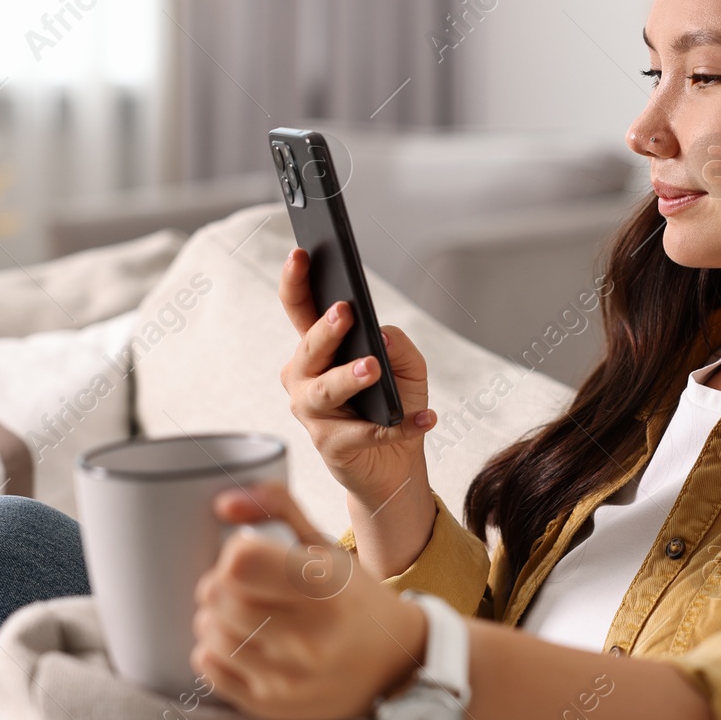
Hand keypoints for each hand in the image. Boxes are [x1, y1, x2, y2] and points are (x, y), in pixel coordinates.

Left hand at [192, 482, 428, 719]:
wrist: (395, 664)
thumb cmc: (354, 598)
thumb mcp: (327, 547)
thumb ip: (278, 506)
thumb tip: (223, 504)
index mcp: (327, 588)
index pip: (240, 562)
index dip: (235, 552)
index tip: (250, 555)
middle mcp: (309, 637)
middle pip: (219, 597)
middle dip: (220, 584)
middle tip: (240, 585)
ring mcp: (288, 677)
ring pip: (209, 633)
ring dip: (214, 617)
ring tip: (240, 613)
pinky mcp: (271, 705)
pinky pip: (208, 669)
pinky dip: (213, 650)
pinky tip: (239, 641)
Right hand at [278, 247, 437, 574]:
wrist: (396, 464)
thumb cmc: (394, 404)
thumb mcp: (408, 367)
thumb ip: (398, 345)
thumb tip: (381, 336)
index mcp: (318, 350)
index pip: (300, 308)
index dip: (295, 281)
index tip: (301, 254)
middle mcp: (305, 379)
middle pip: (308, 349)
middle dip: (325, 330)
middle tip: (344, 312)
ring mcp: (313, 414)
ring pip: (325, 390)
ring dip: (349, 377)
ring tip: (373, 368)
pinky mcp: (331, 445)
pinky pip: (364, 431)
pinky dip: (399, 424)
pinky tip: (425, 418)